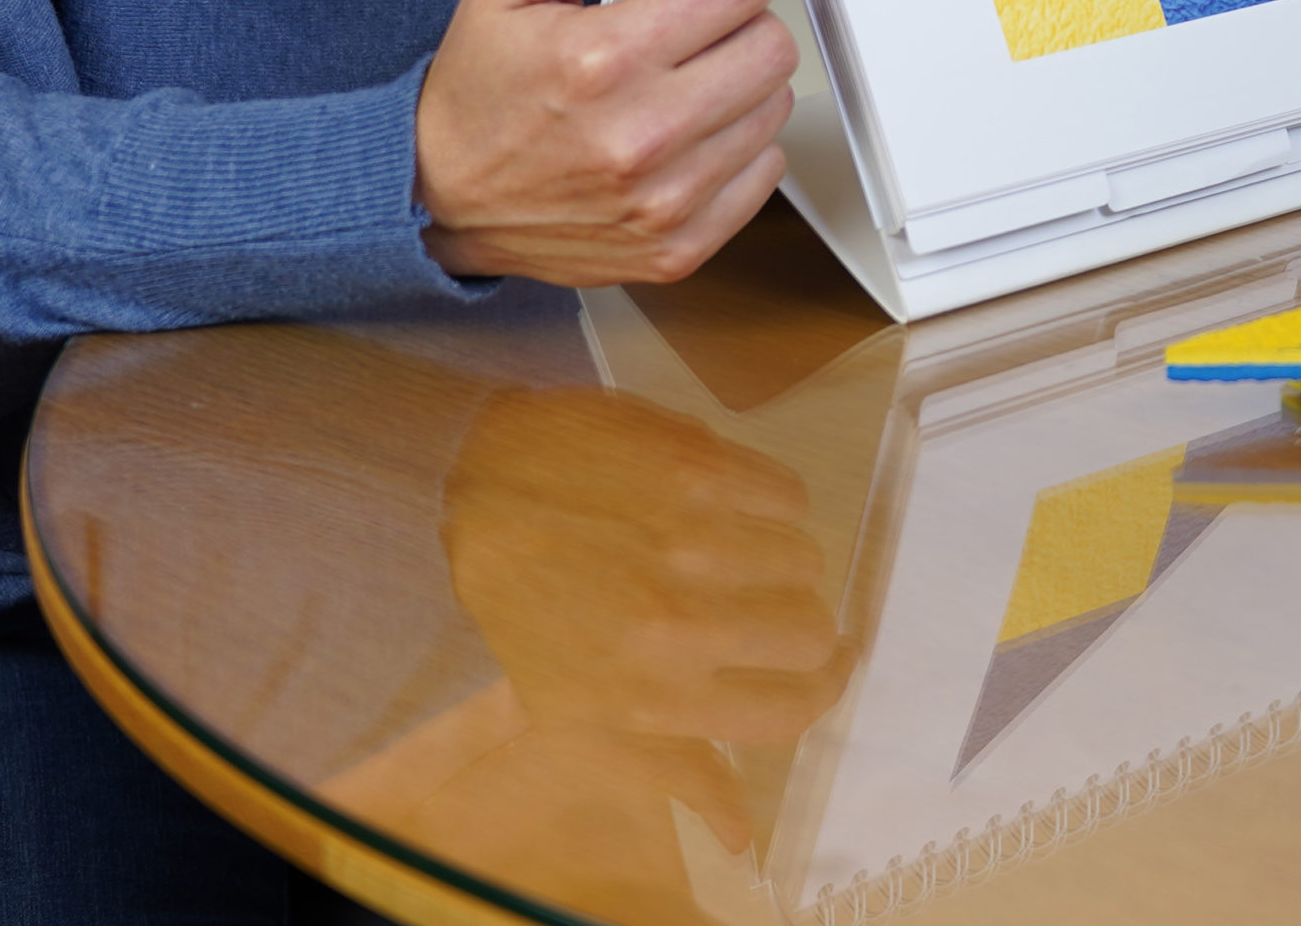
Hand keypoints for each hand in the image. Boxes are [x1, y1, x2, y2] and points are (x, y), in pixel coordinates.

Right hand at [415, 0, 811, 285]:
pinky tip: (692, 134)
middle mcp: (638, 134)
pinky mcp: (674, 249)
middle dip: (750, 20)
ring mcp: (661, 200)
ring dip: (744, 85)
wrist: (432, 195)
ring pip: (774, 112)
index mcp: (601, 57)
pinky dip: (741, 147)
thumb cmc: (473, 86)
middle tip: (710, 21)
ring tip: (686, 82)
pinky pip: (763, 178)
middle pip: (771, 50)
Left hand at [441, 388, 852, 741]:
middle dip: (805, 625)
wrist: (471, 487)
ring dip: (789, 560)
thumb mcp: (578, 713)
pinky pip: (786, 492)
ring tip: (754, 552)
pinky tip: (744, 503)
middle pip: (809, 633)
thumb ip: (671, 772)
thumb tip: (743, 838)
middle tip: (780, 608)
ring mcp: (689, 537)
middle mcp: (678, 623)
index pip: (787, 711)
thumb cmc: (523, 609)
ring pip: (804, 559)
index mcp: (652, 695)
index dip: (823, 691)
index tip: (829, 669)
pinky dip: (779, 500)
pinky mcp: (694, 462)